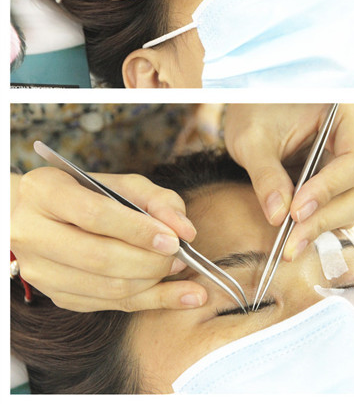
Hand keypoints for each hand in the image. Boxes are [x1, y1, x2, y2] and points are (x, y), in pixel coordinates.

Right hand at [10, 168, 204, 311]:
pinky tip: (178, 295)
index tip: (174, 240)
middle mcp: (31, 232)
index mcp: (45, 192)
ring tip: (177, 269)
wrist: (45, 216)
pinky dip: (147, 300)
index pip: (95, 216)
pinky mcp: (54, 294)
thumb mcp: (124, 185)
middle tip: (179, 257)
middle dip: (149, 262)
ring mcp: (38, 268)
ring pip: (104, 287)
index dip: (139, 231)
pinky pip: (106, 304)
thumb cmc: (91, 194)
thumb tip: (186, 231)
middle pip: (99, 257)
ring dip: (151, 283)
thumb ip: (159, 201)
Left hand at [223, 104, 353, 260]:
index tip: (295, 213)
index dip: (328, 190)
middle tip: (291, 242)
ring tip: (291, 241)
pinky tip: (299, 230)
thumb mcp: (253, 138)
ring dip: (326, 223)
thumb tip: (278, 218)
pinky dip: (326, 219)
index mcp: (350, 111)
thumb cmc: (259, 106)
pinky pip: (350, 202)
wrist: (263, 99)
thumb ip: (266, 177)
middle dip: (327, 217)